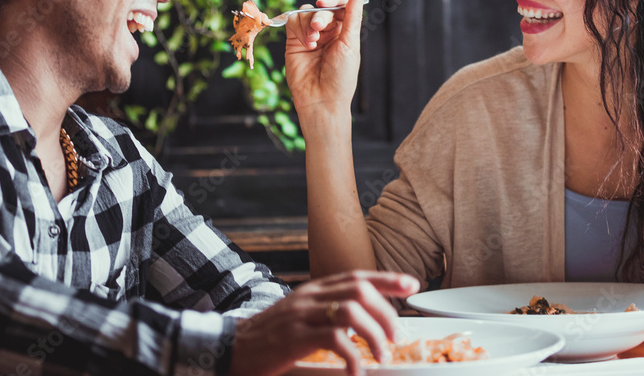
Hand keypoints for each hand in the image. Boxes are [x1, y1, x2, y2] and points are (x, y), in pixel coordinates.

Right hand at [229, 270, 418, 375]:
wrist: (231, 347)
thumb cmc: (268, 336)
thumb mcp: (300, 316)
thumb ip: (326, 312)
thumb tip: (360, 320)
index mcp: (314, 289)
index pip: (357, 276)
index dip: (387, 279)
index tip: (412, 284)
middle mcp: (311, 296)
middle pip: (360, 290)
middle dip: (386, 312)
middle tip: (395, 337)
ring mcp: (303, 315)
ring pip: (351, 311)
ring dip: (374, 334)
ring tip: (381, 354)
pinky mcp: (295, 337)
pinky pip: (334, 339)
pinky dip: (352, 355)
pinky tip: (357, 370)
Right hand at [284, 0, 370, 114]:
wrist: (321, 100)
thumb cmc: (341, 76)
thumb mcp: (350, 42)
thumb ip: (353, 13)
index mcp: (346, 30)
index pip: (341, 2)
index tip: (325, 3)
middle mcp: (329, 30)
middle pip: (322, 7)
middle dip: (320, 16)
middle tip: (319, 29)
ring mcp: (310, 35)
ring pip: (305, 12)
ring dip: (308, 23)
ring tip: (313, 42)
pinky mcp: (294, 41)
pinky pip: (293, 21)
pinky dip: (299, 29)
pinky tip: (306, 44)